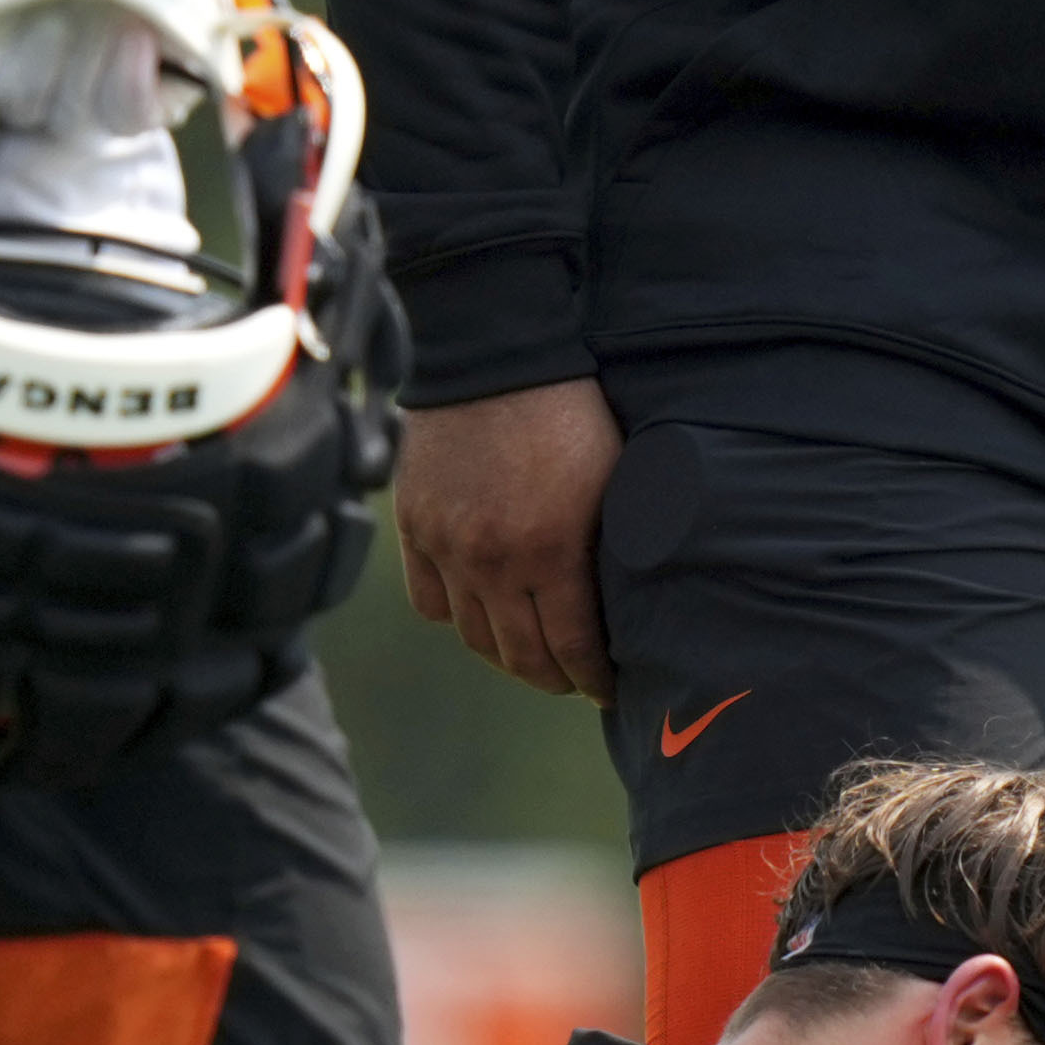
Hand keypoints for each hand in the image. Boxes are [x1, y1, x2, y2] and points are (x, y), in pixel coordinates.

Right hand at [394, 378, 621, 698]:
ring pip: (474, 637)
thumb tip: (629, 606)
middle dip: (555, 677)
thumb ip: (612, 548)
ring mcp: (446, 547)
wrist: (497, 357)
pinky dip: (456, 615)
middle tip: (574, 678)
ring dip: (506, 654)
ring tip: (531, 652)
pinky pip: (429, 602)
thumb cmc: (573, 412)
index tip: (610, 687)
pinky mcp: (415, 528)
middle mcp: (492, 561)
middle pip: (521, 656)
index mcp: (551, 551)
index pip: (574, 647)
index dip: (595, 678)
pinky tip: (482, 610)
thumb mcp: (614, 481)